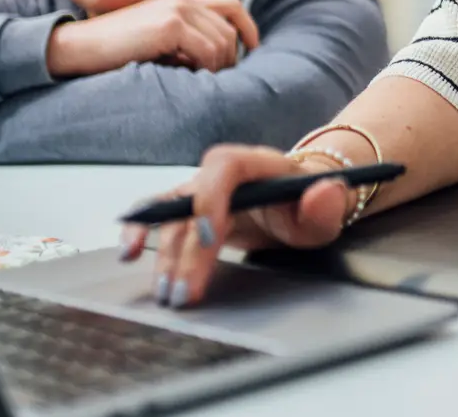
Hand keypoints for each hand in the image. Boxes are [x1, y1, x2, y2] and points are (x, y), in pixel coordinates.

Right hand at [46, 0, 259, 77]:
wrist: (78, 47)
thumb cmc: (114, 50)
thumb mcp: (155, 38)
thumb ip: (184, 39)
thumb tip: (217, 60)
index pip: (231, 6)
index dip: (248, 27)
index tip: (252, 48)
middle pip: (229, 31)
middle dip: (228, 59)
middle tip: (214, 79)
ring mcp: (177, 10)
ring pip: (222, 43)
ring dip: (215, 67)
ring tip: (195, 80)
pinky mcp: (170, 25)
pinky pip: (208, 52)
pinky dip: (204, 69)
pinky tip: (185, 76)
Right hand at [121, 144, 351, 308]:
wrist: (299, 200)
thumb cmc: (310, 203)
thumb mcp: (328, 208)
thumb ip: (327, 203)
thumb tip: (325, 191)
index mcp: (256, 163)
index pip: (225, 167)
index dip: (211, 198)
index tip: (211, 238)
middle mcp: (221, 173)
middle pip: (193, 202)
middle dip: (186, 251)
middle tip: (186, 293)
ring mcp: (201, 190)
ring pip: (172, 217)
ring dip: (165, 257)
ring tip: (168, 293)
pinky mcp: (189, 210)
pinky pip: (159, 216)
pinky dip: (140, 231)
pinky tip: (129, 253)